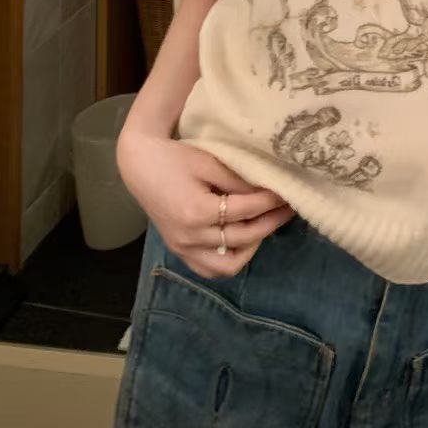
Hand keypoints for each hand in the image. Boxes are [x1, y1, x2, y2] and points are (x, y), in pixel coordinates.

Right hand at [118, 132, 294, 278]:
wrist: (140, 165)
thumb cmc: (174, 158)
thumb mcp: (209, 162)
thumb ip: (237, 182)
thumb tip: (268, 193)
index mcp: (198, 212)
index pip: (246, 210)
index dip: (271, 201)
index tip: (288, 193)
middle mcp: (191, 237)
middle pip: (243, 238)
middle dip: (270, 223)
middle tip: (287, 209)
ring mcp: (183, 249)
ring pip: (228, 265)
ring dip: (251, 248)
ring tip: (263, 226)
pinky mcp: (179, 252)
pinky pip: (209, 269)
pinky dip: (229, 260)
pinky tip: (241, 242)